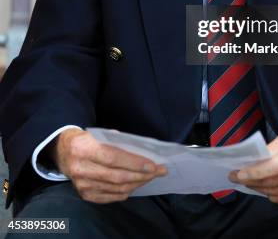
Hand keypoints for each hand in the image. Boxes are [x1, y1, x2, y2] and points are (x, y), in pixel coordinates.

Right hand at [48, 128, 166, 203]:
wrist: (64, 151)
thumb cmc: (88, 139)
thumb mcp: (100, 133)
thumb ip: (118, 141)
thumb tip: (143, 152)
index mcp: (84, 148)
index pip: (113, 158)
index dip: (134, 163)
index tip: (153, 165)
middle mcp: (80, 168)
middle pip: (117, 176)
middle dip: (141, 175)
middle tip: (159, 171)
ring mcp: (81, 184)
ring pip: (115, 188)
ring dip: (137, 184)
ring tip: (150, 177)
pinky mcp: (84, 194)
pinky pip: (109, 197)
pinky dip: (124, 192)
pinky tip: (135, 186)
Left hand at [229, 135, 277, 208]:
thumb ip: (272, 147)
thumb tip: (254, 158)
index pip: (273, 166)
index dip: (255, 171)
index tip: (239, 173)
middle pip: (271, 182)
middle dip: (250, 180)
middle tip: (235, 177)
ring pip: (273, 192)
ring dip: (257, 188)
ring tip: (247, 181)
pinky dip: (269, 194)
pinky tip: (264, 187)